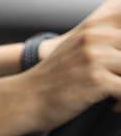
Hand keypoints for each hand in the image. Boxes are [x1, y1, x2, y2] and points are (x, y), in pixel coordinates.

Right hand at [26, 0, 120, 131]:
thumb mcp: (73, 48)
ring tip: (115, 96)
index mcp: (94, 28)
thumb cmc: (47, 82)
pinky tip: (112, 107)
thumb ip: (97, 42)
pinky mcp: (97, 81)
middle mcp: (96, 38)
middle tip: (117, 84)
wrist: (23, 101)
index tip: (116, 70)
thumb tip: (117, 51)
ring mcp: (96, 59)